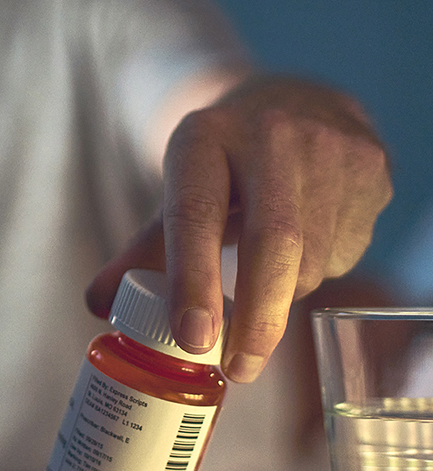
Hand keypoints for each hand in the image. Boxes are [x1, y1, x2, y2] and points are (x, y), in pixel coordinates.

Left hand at [86, 76, 392, 382]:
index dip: (193, 278)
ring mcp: (330, 147)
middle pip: (272, 242)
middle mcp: (271, 134)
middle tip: (238, 369)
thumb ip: (141, 249)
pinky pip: (346, 250)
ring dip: (285, 296)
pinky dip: (321, 270)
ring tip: (266, 284)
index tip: (192, 338)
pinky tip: (307, 245)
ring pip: (311, 258)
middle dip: (258, 318)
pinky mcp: (372, 169)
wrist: (299, 101)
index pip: (195, 214)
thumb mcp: (179, 188)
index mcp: (203, 136)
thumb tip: (97, 305)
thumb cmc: (226, 160)